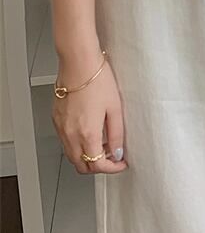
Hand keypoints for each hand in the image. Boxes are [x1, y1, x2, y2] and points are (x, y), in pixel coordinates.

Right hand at [52, 49, 127, 174]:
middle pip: (81, 165)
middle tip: (112, 157)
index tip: (120, 164)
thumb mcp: (115, 107)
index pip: (97, 164)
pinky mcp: (56, 120)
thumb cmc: (98, 80)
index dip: (111, 168)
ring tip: (104, 144)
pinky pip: (66, 141)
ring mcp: (61, 128)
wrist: (79, 63)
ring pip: (72, 155)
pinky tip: (90, 132)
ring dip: (87, 156)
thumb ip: (116, 133)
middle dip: (98, 166)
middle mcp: (70, 134)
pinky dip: (77, 145)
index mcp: (86, 133)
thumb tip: (118, 151)